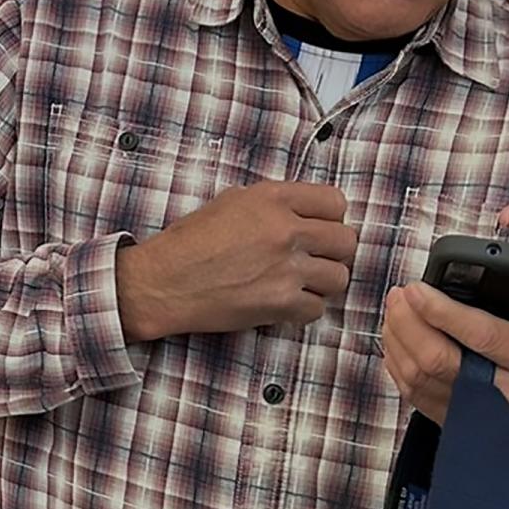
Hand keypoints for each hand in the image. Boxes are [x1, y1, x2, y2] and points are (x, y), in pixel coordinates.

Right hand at [113, 181, 357, 339]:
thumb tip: (305, 214)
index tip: (321, 229)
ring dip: (324, 283)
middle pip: (346, 241)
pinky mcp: (280, 303)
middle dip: (334, 252)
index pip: (335, 202)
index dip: (331, 218)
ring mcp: (286, 268)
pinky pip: (317, 309)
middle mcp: (285, 230)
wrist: (162, 283)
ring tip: (302, 283)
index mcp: (273, 199)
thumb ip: (273, 204)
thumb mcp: (231, 202)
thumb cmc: (188, 243)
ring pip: (339, 278)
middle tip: (316, 259)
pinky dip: (304, 309)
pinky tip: (285, 303)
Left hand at [382, 257, 508, 466]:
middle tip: (400, 294)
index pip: (484, 336)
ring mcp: (479, 417)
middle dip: (409, 323)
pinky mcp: (459, 426)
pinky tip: (396, 342)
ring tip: (395, 310)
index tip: (419, 289)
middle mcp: (508, 396)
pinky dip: (399, 367)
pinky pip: (417, 397)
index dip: (443, 311)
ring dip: (398, 342)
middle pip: (439, 359)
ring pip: (420, 379)